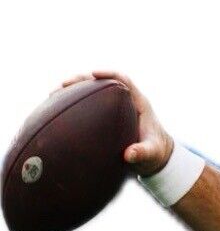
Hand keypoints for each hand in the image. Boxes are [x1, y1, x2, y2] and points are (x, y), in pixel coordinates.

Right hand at [55, 70, 174, 175]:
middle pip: (101, 81)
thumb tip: (129, 155)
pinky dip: (73, 103)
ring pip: (91, 91)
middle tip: (63, 85)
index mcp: (139, 102)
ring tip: (53, 94)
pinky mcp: (105, 115)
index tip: (93, 74)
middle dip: (81, 79)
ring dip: (72, 90)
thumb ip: (143, 153)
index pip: (123, 80)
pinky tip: (56, 108)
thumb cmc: (155, 153)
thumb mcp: (152, 154)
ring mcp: (113, 106)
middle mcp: (125, 100)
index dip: (108, 74)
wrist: (155, 157)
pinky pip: (88, 104)